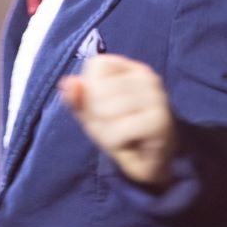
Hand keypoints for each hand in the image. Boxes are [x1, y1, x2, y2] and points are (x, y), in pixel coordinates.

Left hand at [60, 54, 177, 187]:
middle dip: (96, 116)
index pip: (96, 65)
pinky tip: (128, 143)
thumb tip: (67, 83)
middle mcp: (147, 77)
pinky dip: (115, 142)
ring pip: (106, 110)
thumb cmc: (122, 130)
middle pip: (97, 89)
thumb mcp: (93, 113)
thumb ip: (77, 98)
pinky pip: (119, 130)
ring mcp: (156, 98)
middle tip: (114, 126)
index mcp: (131, 68)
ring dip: (105, 131)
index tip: (103, 107)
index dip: (89, 89)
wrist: (153, 161)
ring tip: (121, 135)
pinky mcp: (159, 122)